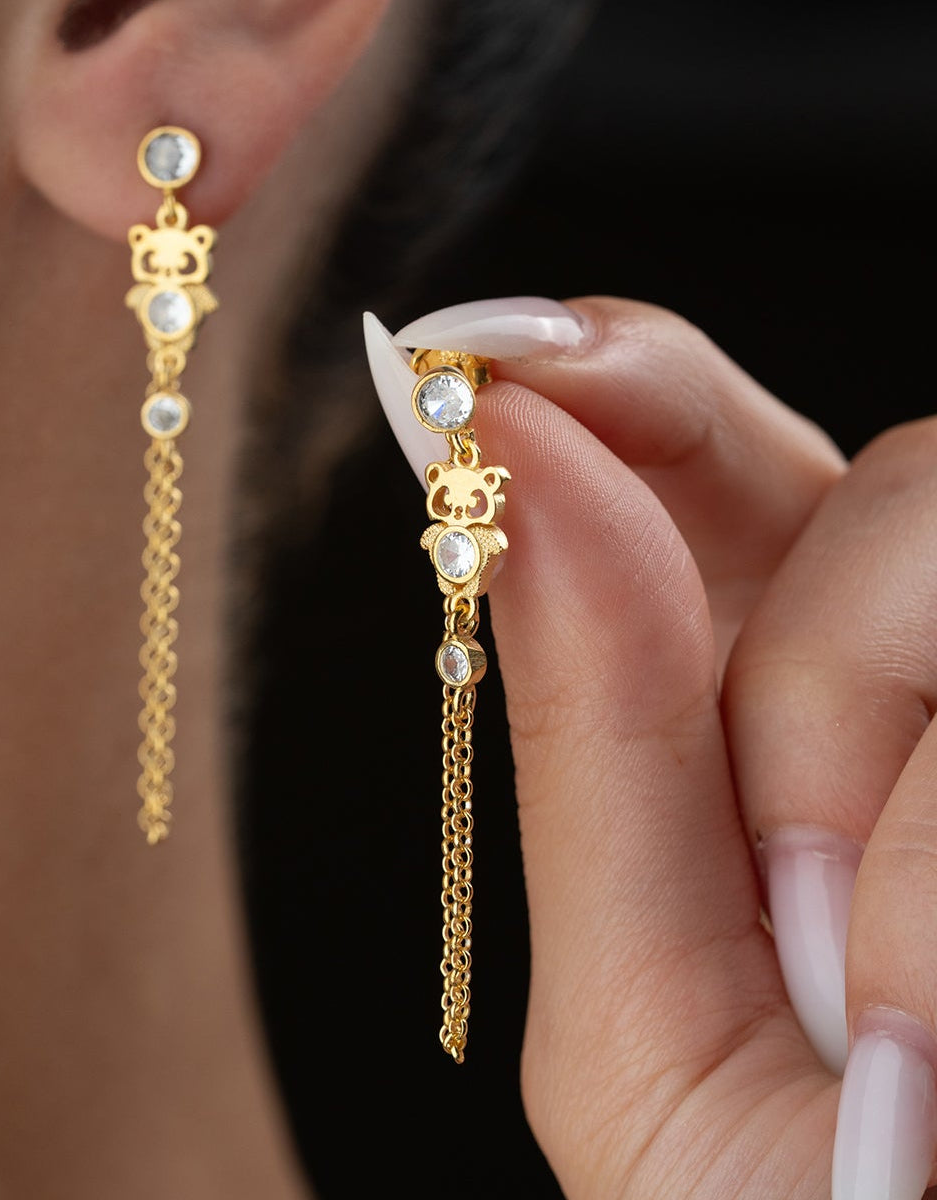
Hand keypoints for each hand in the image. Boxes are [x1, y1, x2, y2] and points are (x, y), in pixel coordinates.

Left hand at [367, 297, 936, 1198]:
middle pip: (880, 476)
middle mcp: (934, 682)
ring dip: (878, 781)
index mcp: (769, 724)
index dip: (613, 390)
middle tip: (791, 878)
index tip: (497, 363)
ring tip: (889, 1017)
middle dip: (812, 649)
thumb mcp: (643, 1022)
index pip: (693, 470)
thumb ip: (591, 748)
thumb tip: (526, 468)